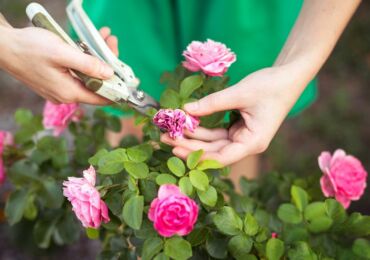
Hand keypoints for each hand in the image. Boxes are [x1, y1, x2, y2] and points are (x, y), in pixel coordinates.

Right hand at [0, 25, 117, 103]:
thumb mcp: (62, 53)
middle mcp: (66, 95)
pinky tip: (87, 45)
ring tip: (103, 39)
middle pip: (96, 85)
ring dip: (96, 59)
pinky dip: (84, 60)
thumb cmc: (29, 48)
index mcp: (70, 92)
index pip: (102, 98)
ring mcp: (60, 89)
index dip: (118, 89)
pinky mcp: (55, 81)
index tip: (130, 79)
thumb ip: (87, 65)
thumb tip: (109, 74)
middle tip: (111, 43)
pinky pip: (76, 73)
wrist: (3, 46)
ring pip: (87, 77)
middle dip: (108, 65)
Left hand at [160, 66, 305, 165]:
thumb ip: (212, 103)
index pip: (221, 157)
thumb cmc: (270, 86)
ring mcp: (242, 137)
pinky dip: (202, 128)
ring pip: (213, 142)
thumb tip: (185, 109)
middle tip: (165, 138)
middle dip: (189, 145)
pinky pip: (217, 133)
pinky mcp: (238, 129)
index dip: (197, 155)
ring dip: (193, 137)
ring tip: (170, 131)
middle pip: (213, 151)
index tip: (176, 148)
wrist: (288, 77)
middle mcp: (246, 144)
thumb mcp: (239, 93)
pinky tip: (186, 123)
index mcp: (253, 143)